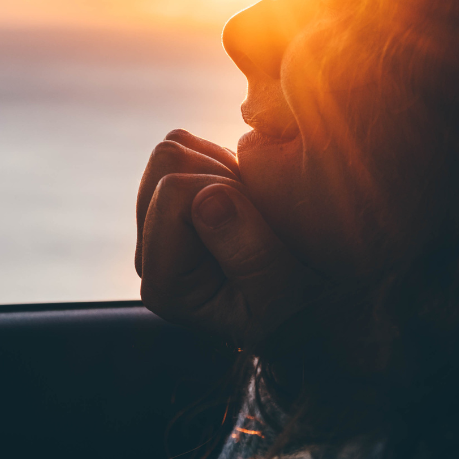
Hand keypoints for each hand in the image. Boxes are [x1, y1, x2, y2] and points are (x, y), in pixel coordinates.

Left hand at [136, 129, 325, 347]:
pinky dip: (229, 161)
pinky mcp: (179, 203)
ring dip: (226, 167)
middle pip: (165, 162)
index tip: (260, 227)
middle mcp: (151, 252)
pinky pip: (193, 147)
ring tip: (257, 208)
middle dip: (222, 174)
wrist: (306, 310)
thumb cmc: (296, 310)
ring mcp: (161, 224)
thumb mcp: (283, 295)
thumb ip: (251, 255)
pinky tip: (252, 199)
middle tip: (259, 213)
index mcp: (165, 283)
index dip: (225, 191)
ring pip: (175, 147)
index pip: (173, 192)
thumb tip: (210, 196)